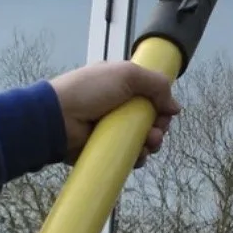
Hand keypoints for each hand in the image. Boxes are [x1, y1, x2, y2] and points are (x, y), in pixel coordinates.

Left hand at [50, 61, 179, 166]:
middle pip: (151, 120)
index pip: (151, 97)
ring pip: (143, 140)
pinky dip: (138, 157)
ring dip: (152, 143)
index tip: (165, 112)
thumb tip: (175, 107)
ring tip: (148, 144)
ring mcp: (112, 130)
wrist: (57, 117)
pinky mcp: (106, 150)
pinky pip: (129, 156)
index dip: (162, 105)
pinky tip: (138, 156)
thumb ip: (156, 84)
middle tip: (156, 130)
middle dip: (159, 127)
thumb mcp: (127, 74)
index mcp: (122, 86)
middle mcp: (118, 108)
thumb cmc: (90, 90)